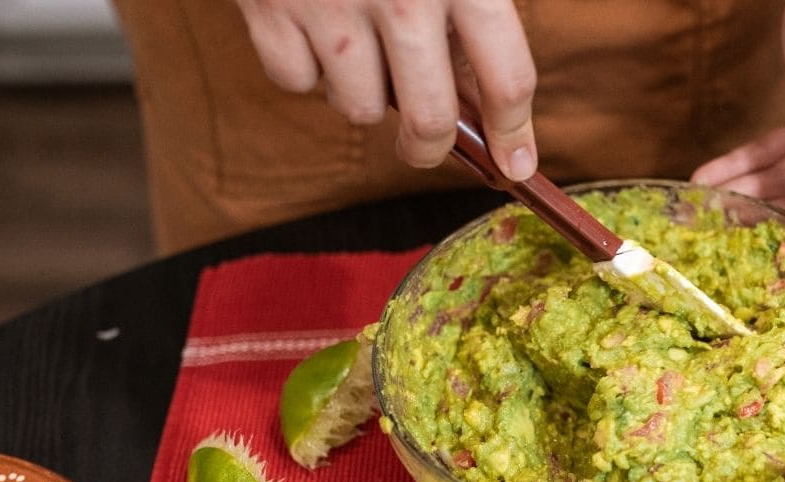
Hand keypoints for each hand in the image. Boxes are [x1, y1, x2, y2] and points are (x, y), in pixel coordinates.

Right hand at [235, 0, 538, 181]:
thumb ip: (476, 9)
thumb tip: (485, 95)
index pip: (508, 77)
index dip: (515, 132)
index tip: (515, 163)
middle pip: (429, 120)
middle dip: (429, 148)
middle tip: (425, 145)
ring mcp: (331, 4)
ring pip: (359, 109)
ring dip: (364, 97)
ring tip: (362, 54)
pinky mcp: (269, 6)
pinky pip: (294, 83)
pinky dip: (304, 71)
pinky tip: (312, 32)